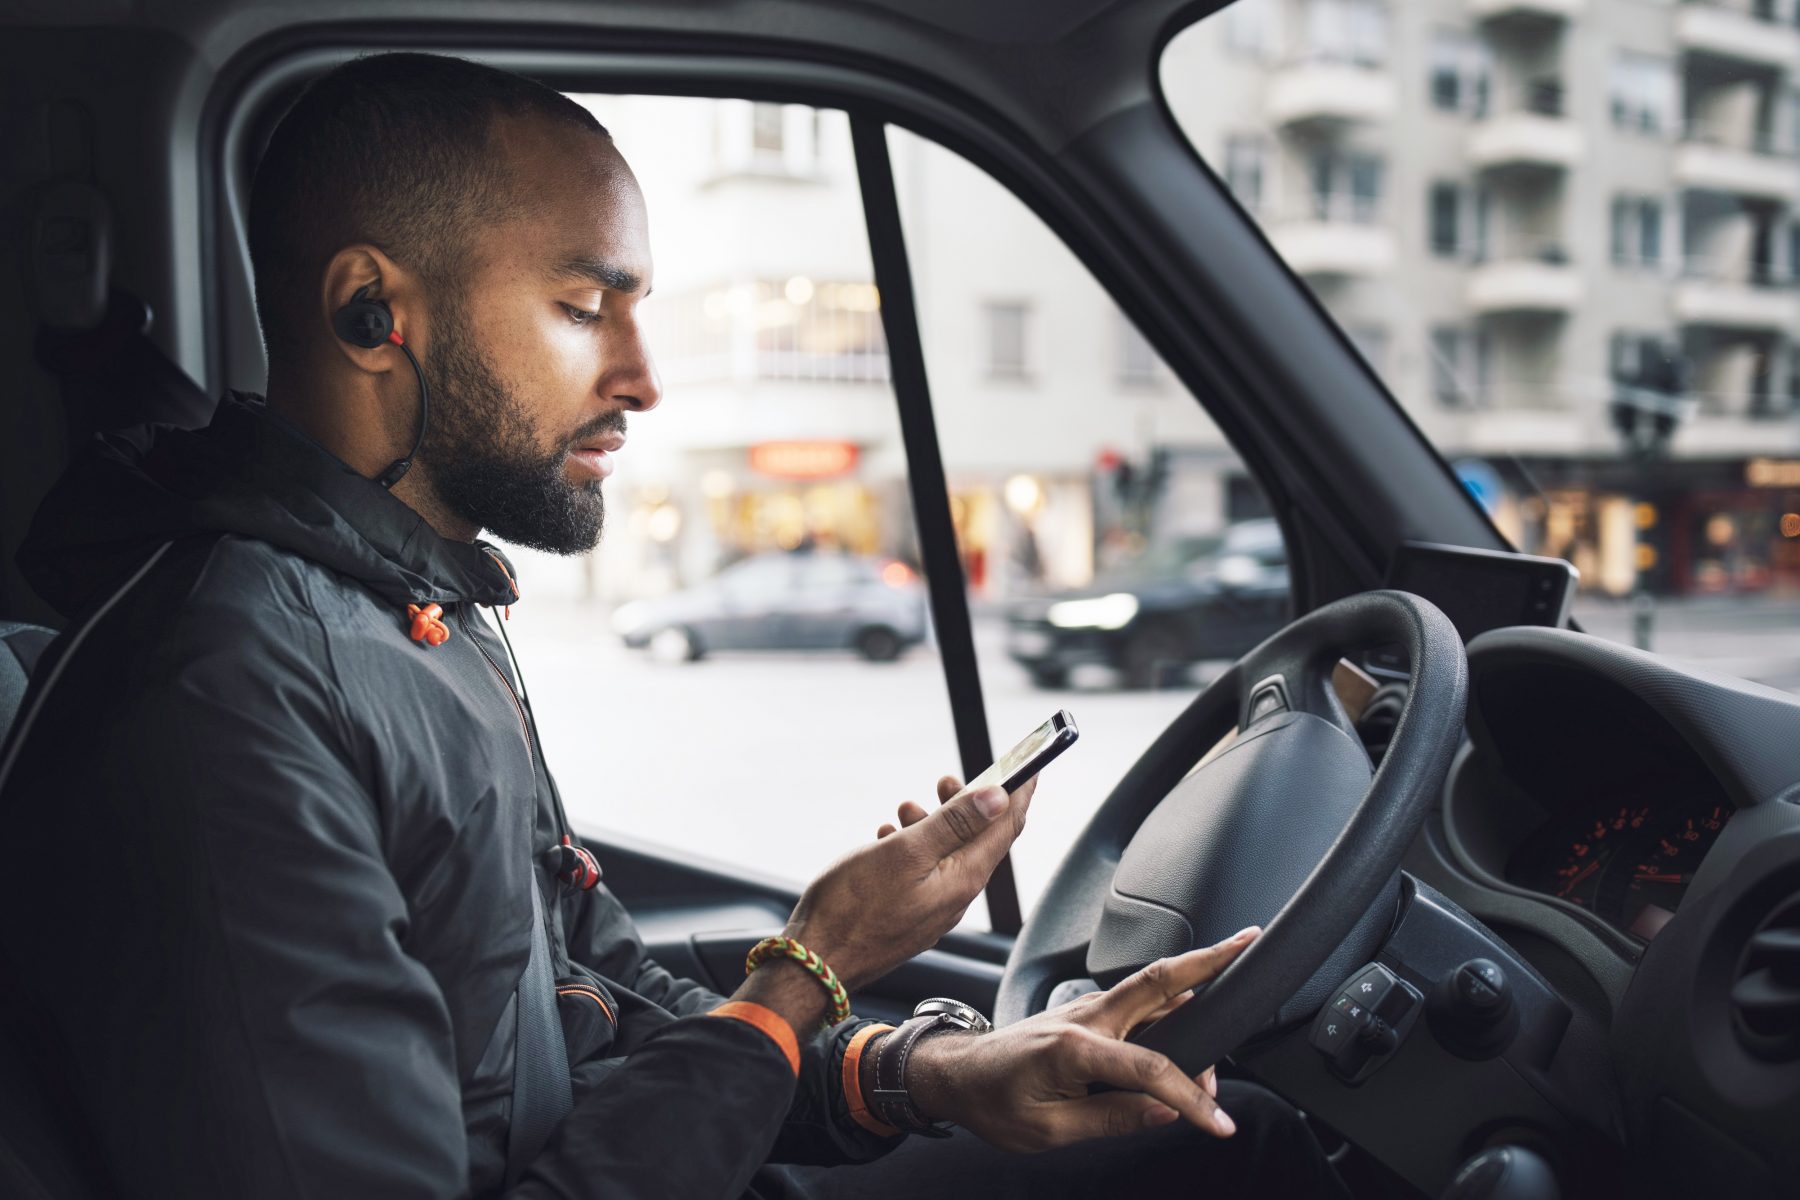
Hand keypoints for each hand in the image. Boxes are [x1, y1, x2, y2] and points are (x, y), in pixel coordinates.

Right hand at [783, 773, 1033, 992]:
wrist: (817, 962)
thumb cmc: (853, 908)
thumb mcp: (906, 852)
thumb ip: (954, 823)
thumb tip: (999, 797)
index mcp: (963, 879)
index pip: (1007, 827)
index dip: (1020, 791)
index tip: (1029, 764)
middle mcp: (955, 897)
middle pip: (978, 839)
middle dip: (967, 803)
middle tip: (947, 779)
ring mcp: (932, 909)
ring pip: (946, 854)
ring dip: (933, 824)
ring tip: (906, 806)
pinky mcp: (909, 914)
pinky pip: (923, 872)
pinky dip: (912, 847)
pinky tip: (886, 838)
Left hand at [900, 927, 1259, 1152]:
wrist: (954, 1074)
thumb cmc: (991, 1101)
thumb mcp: (1047, 1130)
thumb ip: (1111, 1119)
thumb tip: (1163, 1114)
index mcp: (1074, 1046)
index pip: (1152, 1070)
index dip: (1191, 1099)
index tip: (1218, 1123)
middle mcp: (1085, 1016)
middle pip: (1158, 980)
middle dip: (1208, 959)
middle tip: (1248, 942)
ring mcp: (1086, 1009)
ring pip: (1151, 986)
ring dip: (1195, 978)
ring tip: (1236, 980)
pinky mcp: (1086, 1013)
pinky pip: (1137, 1002)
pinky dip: (1172, 1000)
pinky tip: (1192, 1009)